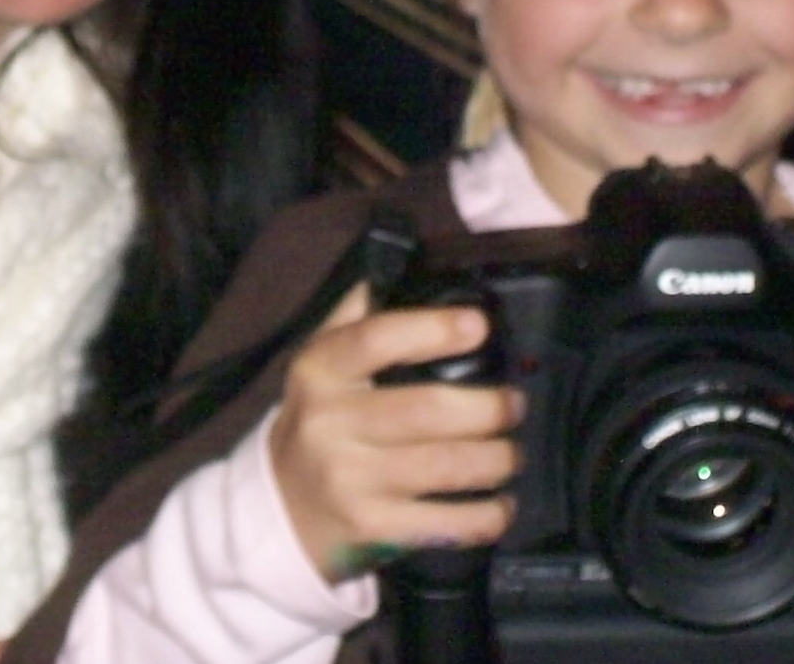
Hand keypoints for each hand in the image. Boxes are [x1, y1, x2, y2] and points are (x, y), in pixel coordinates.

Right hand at [268, 284, 522, 580]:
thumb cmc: (317, 421)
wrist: (277, 509)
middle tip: (515, 405)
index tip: (480, 325)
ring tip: (513, 453)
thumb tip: (396, 264)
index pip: (376, 338)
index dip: (433, 329)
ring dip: (497, 459)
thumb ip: (355, 314)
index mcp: (320, 370)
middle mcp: (330, 424)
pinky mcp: (370, 529)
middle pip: (427, 410)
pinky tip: (502, 505)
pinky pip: (443, 524)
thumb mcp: (320, 362)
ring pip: (445, 466)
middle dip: (489, 408)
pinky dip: (485, 517)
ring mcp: (349, 481)